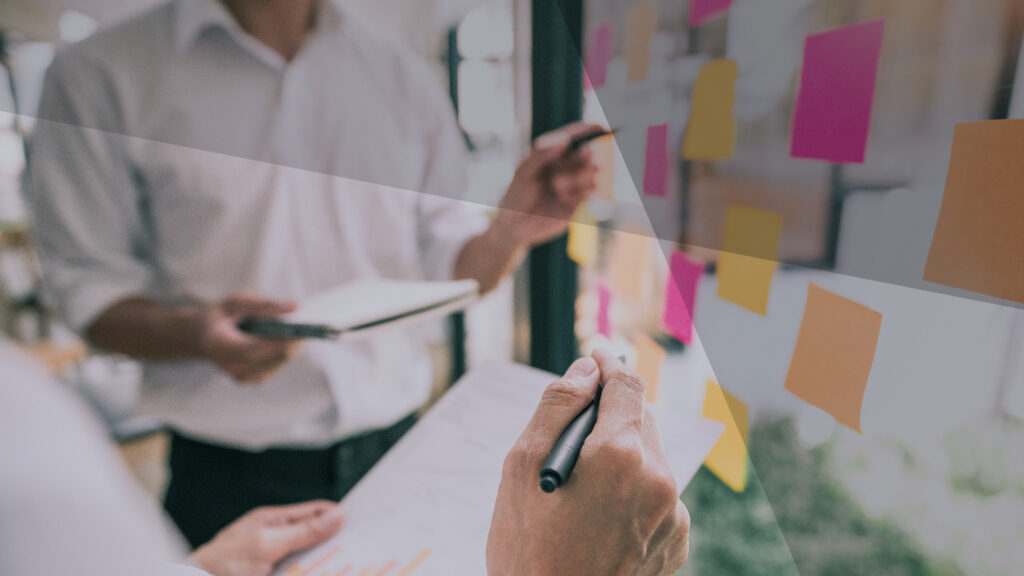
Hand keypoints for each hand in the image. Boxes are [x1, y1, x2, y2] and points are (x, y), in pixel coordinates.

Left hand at [190, 501, 343, 575]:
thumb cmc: (223, 563)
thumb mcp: (268, 544)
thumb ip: (302, 531)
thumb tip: (335, 516)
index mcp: (273, 521)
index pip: (313, 512)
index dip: (336, 515)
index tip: (359, 523)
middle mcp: (275, 539)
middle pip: (314, 537)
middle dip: (333, 542)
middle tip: (357, 548)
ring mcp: (273, 560)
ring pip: (308, 558)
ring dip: (322, 562)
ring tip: (343, 564)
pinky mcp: (273, 574)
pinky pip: (298, 571)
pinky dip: (309, 570)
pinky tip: (322, 570)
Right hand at [198, 292, 300, 383]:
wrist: (203, 336)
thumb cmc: (221, 315)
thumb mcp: (237, 302)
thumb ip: (265, 305)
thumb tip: (296, 307)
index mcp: (221, 347)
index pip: (257, 349)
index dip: (283, 339)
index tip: (304, 326)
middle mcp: (232, 367)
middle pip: (276, 357)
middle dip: (295, 340)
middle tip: (309, 322)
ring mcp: (243, 377)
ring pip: (281, 361)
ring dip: (292, 344)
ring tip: (299, 326)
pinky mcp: (254, 379)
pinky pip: (278, 364)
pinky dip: (286, 350)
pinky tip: (287, 337)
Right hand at [487, 349, 689, 575]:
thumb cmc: (526, 552)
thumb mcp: (519, 469)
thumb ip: (557, 407)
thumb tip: (585, 370)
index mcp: (619, 455)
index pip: (625, 384)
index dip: (607, 364)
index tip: (595, 357)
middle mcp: (658, 480)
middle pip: (640, 419)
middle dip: (610, 414)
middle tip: (573, 434)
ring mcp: (672, 515)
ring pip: (651, 457)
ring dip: (623, 456)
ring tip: (582, 491)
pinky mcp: (676, 542)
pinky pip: (661, 495)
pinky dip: (636, 492)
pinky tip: (601, 517)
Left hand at [491, 123, 601, 246]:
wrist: (515, 227)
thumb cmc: (515, 196)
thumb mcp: (524, 172)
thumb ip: (542, 154)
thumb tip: (565, 140)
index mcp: (551, 155)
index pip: (573, 137)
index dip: (587, 131)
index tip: (599, 127)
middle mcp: (564, 167)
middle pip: (585, 154)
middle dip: (586, 153)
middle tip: (586, 152)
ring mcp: (572, 184)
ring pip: (590, 173)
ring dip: (580, 175)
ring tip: (557, 184)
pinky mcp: (576, 202)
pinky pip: (589, 191)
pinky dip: (583, 190)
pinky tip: (566, 195)